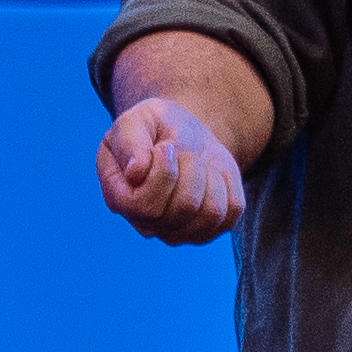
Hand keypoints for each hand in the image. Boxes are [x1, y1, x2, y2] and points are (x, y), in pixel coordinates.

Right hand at [98, 93, 246, 243]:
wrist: (181, 133)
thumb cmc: (154, 127)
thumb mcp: (136, 119)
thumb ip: (129, 140)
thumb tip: (135, 172)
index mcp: (119, 198)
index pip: (143, 206)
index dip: (162, 174)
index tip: (165, 147)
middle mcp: (146, 223)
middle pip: (183, 208)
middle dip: (191, 167)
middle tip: (182, 152)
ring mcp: (179, 232)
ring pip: (211, 212)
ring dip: (209, 175)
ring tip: (196, 162)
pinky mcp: (209, 228)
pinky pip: (231, 212)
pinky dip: (227, 183)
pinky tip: (210, 174)